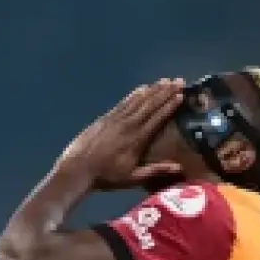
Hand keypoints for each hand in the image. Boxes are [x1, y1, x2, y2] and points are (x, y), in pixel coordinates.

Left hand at [58, 79, 185, 190]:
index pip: (158, 118)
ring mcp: (116, 119)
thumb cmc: (107, 176)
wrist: (78, 169)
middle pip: (150, 104)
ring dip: (152, 90)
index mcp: (138, 139)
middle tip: (178, 81)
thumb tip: (179, 166)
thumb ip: (155, 170)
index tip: (181, 95)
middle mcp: (129, 125)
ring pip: (138, 100)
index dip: (170, 105)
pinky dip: (134, 95)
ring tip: (164, 81)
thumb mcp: (132, 178)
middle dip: (165, 92)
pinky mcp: (106, 118)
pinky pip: (124, 102)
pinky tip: (141, 88)